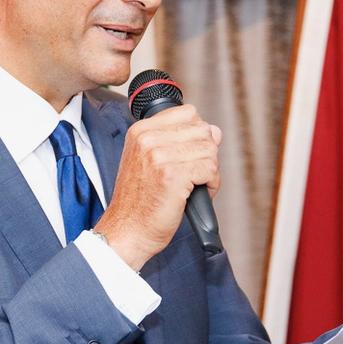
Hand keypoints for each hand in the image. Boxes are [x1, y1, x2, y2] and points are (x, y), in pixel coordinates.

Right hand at [94, 104, 221, 270]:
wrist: (127, 231)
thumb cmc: (140, 201)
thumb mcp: (150, 161)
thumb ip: (179, 141)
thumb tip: (215, 130)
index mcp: (140, 130)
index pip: (188, 113)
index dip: (196, 135)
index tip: (186, 155)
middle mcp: (148, 138)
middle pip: (203, 131)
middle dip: (205, 154)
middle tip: (191, 175)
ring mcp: (159, 155)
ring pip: (209, 150)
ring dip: (208, 172)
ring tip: (191, 187)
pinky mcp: (173, 175)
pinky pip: (210, 170)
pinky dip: (210, 185)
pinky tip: (194, 195)